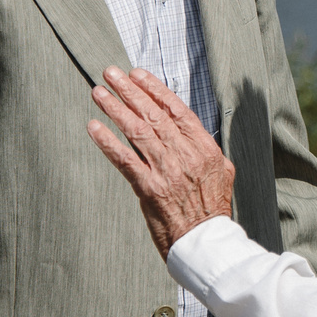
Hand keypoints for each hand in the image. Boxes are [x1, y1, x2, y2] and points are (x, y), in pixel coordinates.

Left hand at [88, 67, 235, 258]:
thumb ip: (205, 150)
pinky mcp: (149, 189)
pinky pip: (125, 160)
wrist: (206, 242)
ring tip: (99, 93)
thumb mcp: (222, 173)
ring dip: (115, 109)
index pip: (177, 110)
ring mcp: (167, 171)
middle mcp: (186, 155)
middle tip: (111, 74)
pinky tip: (94, 127)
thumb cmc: (212, 210)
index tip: (138, 74)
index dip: (155, 90)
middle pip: (153, 115)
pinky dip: (108, 142)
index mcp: (205, 149)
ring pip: (137, 132)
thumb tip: (190, 131)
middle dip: (130, 91)